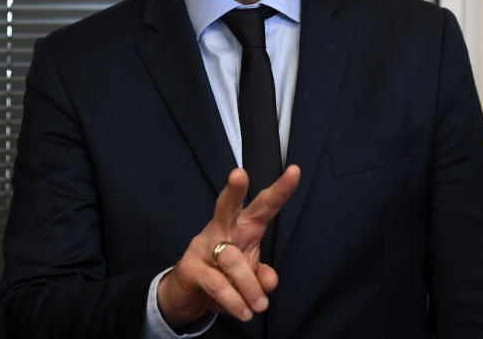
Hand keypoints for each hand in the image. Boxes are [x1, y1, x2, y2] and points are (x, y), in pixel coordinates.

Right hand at [156, 165, 300, 326]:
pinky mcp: (190, 266)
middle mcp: (222, 230)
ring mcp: (202, 246)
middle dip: (235, 190)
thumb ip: (263, 277)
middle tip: (239, 174)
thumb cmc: (222, 278)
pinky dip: (234, 301)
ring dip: (249, 288)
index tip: (294, 171)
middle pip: (228, 205)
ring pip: (232, 259)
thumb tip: (268, 280)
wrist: (188, 297)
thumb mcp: (251, 280)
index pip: (263, 207)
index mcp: (242, 228)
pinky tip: (242, 311)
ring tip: (257, 307)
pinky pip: (217, 283)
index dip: (280, 191)